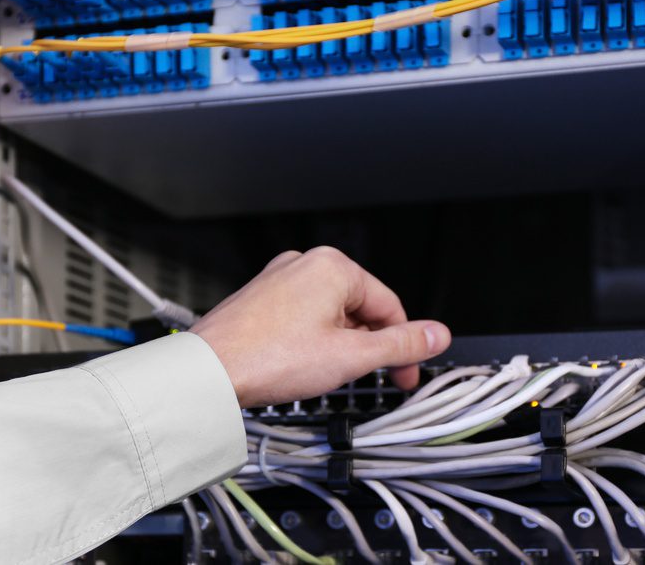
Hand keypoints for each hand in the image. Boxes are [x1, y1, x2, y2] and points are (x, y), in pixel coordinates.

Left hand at [191, 246, 451, 407]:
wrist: (208, 372)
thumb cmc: (267, 358)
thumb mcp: (350, 357)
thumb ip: (401, 345)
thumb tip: (436, 336)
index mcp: (333, 266)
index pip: (389, 306)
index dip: (403, 346)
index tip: (406, 374)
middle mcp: (304, 264)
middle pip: (359, 309)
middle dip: (366, 346)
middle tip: (364, 379)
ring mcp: (278, 280)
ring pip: (330, 315)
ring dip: (338, 346)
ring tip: (322, 375)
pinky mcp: (260, 299)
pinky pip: (302, 318)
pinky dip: (311, 342)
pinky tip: (300, 366)